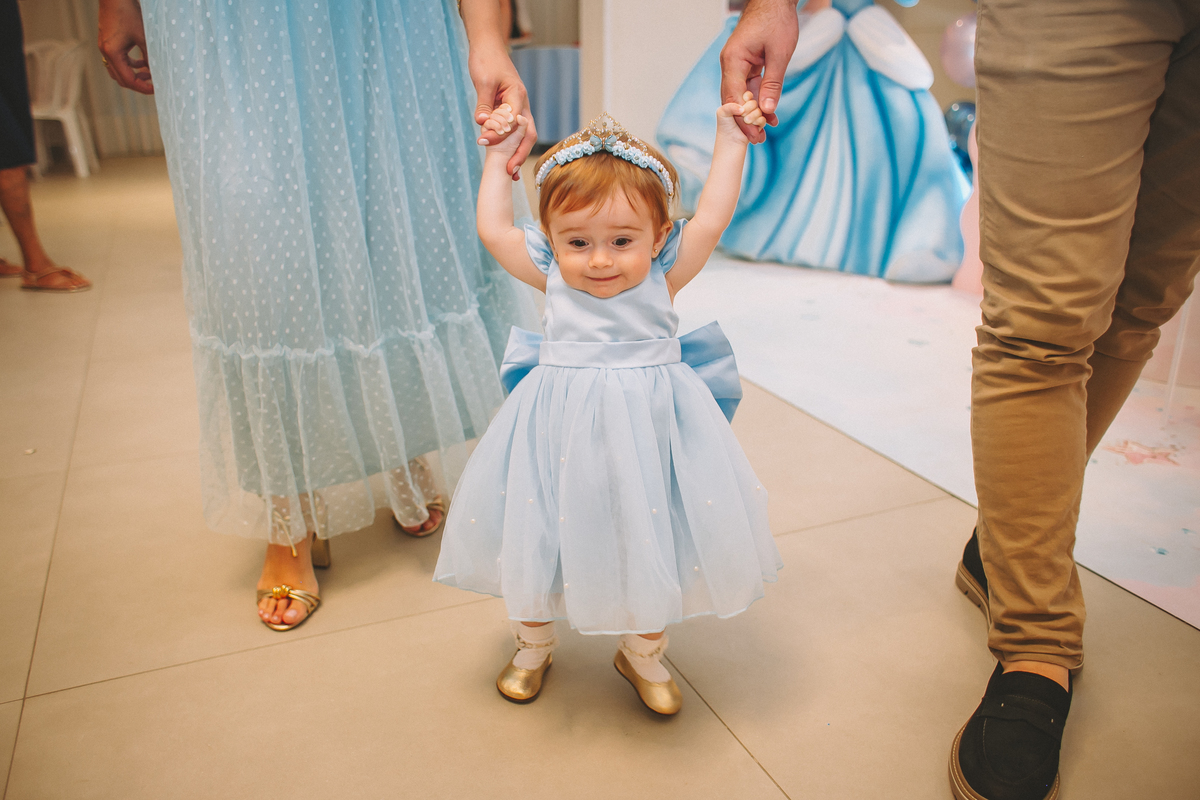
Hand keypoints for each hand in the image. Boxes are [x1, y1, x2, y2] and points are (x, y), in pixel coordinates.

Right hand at [98, 0, 152, 94]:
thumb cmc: (128, 13)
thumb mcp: (143, 37)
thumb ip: (149, 56)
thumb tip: (157, 73)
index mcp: (112, 53)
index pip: (128, 79)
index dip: (143, 88)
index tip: (156, 89)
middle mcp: (105, 52)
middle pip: (121, 79)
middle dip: (138, 84)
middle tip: (154, 85)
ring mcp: (105, 48)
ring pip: (119, 71)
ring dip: (134, 75)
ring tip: (150, 74)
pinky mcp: (108, 43)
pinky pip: (119, 61)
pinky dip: (130, 65)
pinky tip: (142, 63)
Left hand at [469, 46, 537, 180]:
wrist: (488, 47)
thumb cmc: (486, 60)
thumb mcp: (483, 83)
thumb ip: (484, 105)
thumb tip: (482, 125)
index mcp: (517, 96)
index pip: (512, 122)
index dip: (499, 135)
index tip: (482, 142)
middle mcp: (522, 104)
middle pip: (527, 134)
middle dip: (519, 154)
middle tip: (510, 172)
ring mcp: (519, 109)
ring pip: (524, 136)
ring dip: (518, 154)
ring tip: (512, 174)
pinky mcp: (511, 111)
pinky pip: (515, 132)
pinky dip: (512, 147)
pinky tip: (507, 162)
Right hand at [719, 0, 798, 142]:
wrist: (775, 0)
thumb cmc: (776, 20)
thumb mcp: (779, 54)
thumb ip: (772, 83)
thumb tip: (767, 111)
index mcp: (733, 60)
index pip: (733, 97)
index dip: (742, 119)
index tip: (753, 135)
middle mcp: (730, 64)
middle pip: (733, 100)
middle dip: (745, 121)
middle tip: (758, 140)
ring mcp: (737, 65)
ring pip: (741, 96)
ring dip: (753, 113)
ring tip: (765, 132)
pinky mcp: (746, 64)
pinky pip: (749, 87)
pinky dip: (758, 100)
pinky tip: (770, 114)